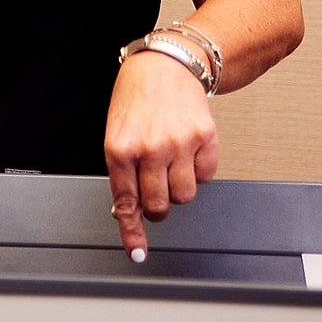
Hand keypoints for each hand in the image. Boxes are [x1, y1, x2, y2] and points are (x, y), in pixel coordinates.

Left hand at [102, 49, 219, 260]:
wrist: (165, 66)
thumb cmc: (135, 101)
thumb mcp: (115, 134)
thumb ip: (121, 171)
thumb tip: (124, 211)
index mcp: (119, 149)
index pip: (126, 203)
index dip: (132, 233)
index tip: (137, 254)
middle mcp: (150, 149)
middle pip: (159, 206)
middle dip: (156, 206)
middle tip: (154, 187)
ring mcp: (180, 144)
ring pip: (185, 196)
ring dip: (178, 188)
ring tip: (170, 164)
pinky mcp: (205, 138)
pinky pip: (206, 176)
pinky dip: (198, 171)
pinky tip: (187, 151)